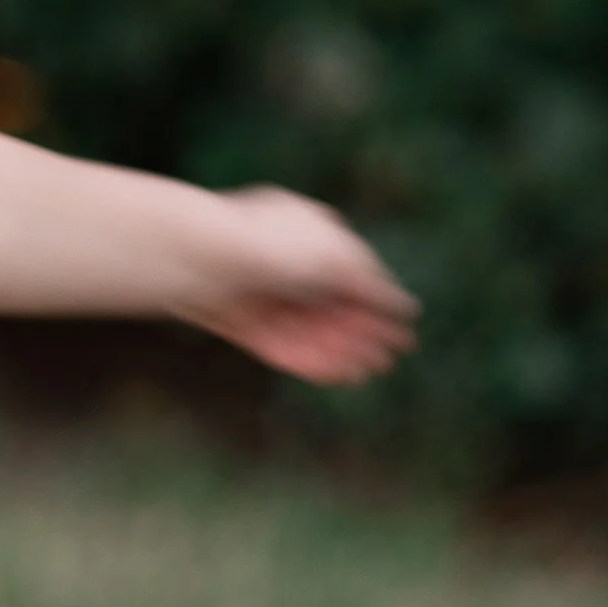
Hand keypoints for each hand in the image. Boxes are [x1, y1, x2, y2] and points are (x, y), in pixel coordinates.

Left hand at [191, 188, 418, 384]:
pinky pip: (281, 344)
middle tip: (391, 357)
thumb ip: (368, 283)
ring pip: (308, 328)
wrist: (204, 257)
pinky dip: (311, 359)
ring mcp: (262, 294)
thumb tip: (402, 305)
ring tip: (369, 370)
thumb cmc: (273, 246)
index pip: (352, 272)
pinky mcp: (241, 322)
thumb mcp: (336, 258)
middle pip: (331, 303)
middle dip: (361, 330)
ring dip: (342, 349)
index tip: (403, 328)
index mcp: (309, 231)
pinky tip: (340, 375)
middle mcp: (285, 263)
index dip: (376, 303)